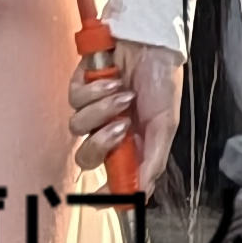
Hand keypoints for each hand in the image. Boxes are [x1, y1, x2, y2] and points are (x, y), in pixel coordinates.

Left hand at [68, 36, 183, 190]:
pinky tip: (114, 79)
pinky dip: (96, 90)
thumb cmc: (161, 82)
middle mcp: (107, 130)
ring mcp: (92, 109)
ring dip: (103, 109)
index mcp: (130, 145)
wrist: (150, 44)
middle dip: (99, 145)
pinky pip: (75, 99)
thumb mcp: (166, 125)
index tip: (101, 199)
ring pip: (78, 126)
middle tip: (121, 128)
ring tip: (124, 94)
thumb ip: (153, 160)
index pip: (111, 175)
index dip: (103, 190)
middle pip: (85, 156)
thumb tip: (142, 192)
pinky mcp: (80, 87)